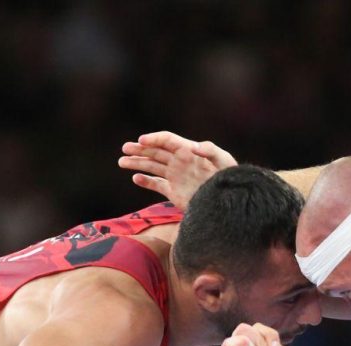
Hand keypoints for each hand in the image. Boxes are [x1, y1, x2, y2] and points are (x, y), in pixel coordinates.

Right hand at [118, 131, 237, 208]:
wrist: (227, 202)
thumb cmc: (229, 178)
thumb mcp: (223, 160)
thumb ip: (210, 150)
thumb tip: (194, 147)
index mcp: (188, 151)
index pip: (167, 140)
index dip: (153, 139)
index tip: (141, 141)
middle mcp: (179, 162)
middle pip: (155, 152)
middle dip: (139, 150)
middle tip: (125, 148)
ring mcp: (176, 177)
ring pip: (152, 167)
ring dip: (137, 164)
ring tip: (121, 162)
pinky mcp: (174, 192)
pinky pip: (156, 185)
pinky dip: (146, 181)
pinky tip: (136, 178)